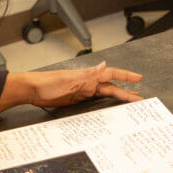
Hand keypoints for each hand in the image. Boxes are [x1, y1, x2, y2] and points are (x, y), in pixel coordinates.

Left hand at [0, 62, 142, 113]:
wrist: (32, 90)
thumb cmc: (47, 83)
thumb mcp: (69, 79)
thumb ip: (88, 74)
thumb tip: (104, 65)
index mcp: (88, 76)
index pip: (111, 74)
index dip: (125, 76)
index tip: (138, 78)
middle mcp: (88, 83)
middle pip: (112, 87)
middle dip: (126, 91)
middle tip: (140, 98)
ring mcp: (83, 91)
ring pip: (105, 94)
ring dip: (118, 98)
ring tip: (130, 102)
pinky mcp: (78, 99)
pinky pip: (96, 101)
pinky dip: (105, 104)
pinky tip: (110, 107)